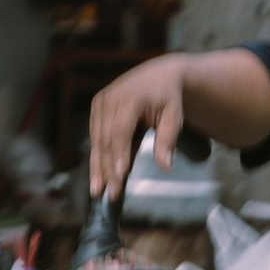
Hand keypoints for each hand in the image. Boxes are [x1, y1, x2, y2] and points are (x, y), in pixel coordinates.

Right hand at [89, 56, 185, 199]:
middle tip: (109, 194)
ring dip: (97, 167)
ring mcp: (101, 102)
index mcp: (130, 98)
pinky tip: (97, 176)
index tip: (118, 178)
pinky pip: (95, 136)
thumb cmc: (168, 98)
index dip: (118, 157)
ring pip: (97, 140)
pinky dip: (96, 157)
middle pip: (106, 140)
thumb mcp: (174, 117)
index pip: (120, 133)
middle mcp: (111, 98)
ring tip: (97, 190)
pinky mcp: (96, 107)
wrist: (158, 75)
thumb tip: (165, 166)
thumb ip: (167, 141)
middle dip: (106, 169)